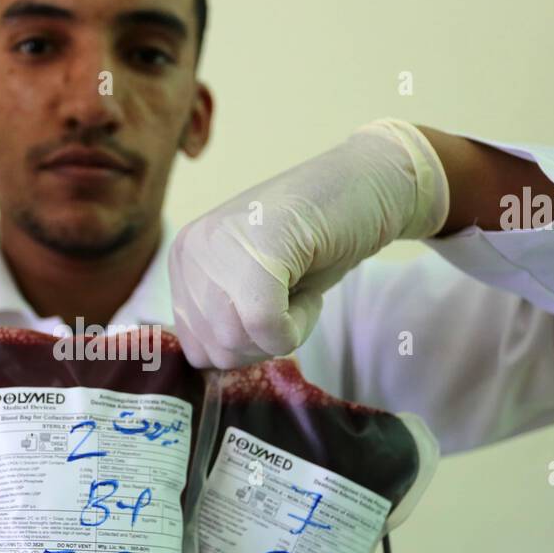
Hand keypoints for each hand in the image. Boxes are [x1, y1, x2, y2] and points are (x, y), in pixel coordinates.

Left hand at [168, 118, 448, 368]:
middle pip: (215, 351)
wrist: (370, 188)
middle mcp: (189, 251)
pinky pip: (264, 324)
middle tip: (293, 298)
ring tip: (300, 288)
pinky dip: (298, 327)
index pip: (197, 350)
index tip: (274, 310)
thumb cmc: (318, 242)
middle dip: (263, 345)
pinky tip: (311, 294)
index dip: (245, 349)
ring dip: (284, 333)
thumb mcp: (253, 287)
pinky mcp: (259, 245)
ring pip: (236, 342)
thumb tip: (209, 364)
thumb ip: (225, 318)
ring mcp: (218, 244)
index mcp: (183, 263)